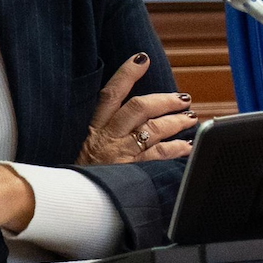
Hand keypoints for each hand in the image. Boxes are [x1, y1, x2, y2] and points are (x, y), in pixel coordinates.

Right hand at [78, 53, 192, 163]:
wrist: (72, 203)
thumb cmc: (81, 171)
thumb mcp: (84, 145)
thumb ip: (104, 127)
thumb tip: (133, 110)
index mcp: (94, 127)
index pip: (110, 94)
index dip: (126, 74)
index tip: (142, 58)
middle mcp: (108, 137)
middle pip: (140, 108)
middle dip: (164, 100)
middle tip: (182, 98)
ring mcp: (121, 155)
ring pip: (154, 130)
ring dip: (176, 122)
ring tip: (191, 117)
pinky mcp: (131, 172)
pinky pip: (160, 157)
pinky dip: (177, 150)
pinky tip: (188, 146)